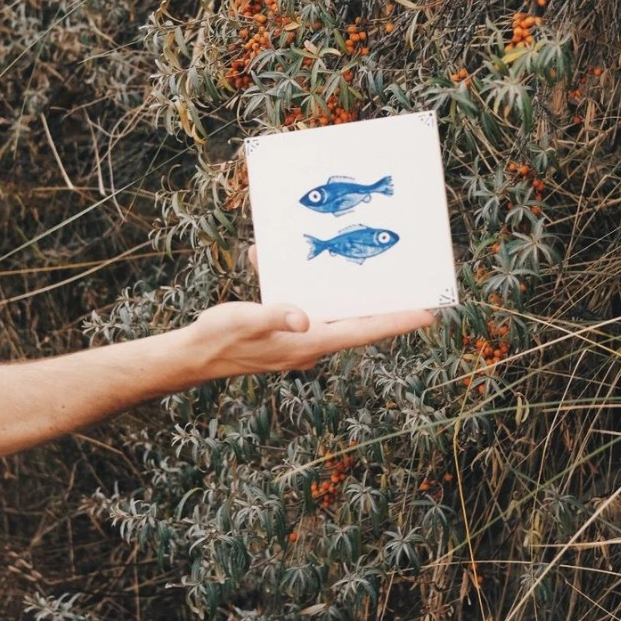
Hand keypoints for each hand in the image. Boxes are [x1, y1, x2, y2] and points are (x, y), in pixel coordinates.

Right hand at [187, 247, 433, 378]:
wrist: (192, 357)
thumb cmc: (220, 339)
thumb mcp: (246, 321)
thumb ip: (274, 315)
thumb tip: (302, 315)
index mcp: (308, 343)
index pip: (363, 332)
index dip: (397, 321)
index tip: (428, 313)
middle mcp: (309, 344)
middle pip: (356, 324)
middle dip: (383, 307)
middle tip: (414, 290)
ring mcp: (297, 341)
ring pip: (331, 313)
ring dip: (343, 293)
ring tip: (364, 271)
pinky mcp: (283, 333)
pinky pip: (302, 308)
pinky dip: (299, 287)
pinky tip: (278, 263)